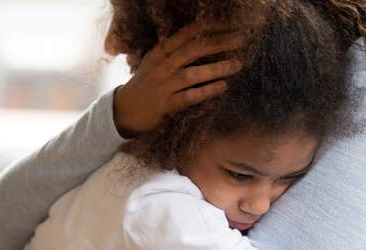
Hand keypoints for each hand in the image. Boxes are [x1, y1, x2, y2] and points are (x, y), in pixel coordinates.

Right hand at [113, 21, 244, 136]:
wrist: (124, 109)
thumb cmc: (146, 83)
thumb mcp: (155, 61)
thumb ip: (175, 50)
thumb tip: (204, 38)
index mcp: (160, 51)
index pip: (188, 33)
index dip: (210, 27)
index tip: (230, 25)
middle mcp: (161, 65)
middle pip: (193, 49)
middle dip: (219, 43)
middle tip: (241, 39)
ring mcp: (163, 86)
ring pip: (192, 74)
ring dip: (217, 68)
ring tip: (237, 64)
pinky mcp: (165, 105)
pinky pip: (189, 97)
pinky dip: (207, 91)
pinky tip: (223, 87)